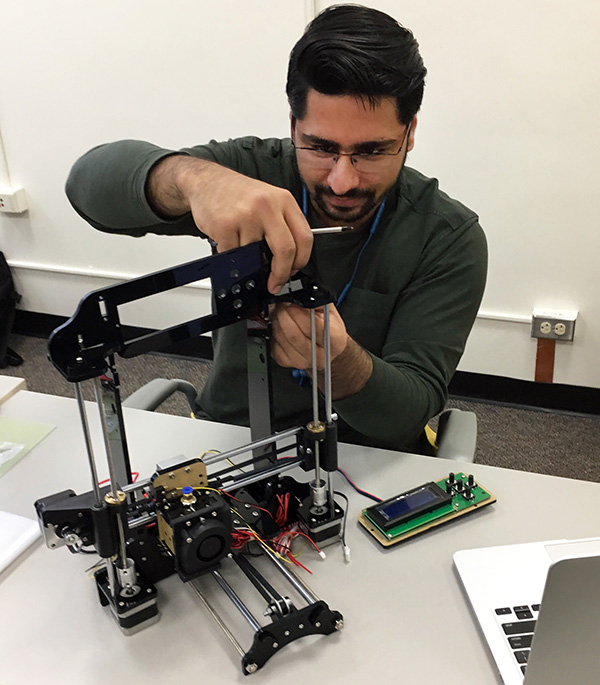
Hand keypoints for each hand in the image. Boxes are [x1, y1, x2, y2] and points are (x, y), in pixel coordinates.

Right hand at [147, 156, 312, 293]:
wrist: (207, 181)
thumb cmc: (238, 194)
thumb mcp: (270, 200)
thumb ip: (283, 226)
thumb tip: (290, 261)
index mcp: (284, 200)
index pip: (304, 237)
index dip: (301, 261)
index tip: (293, 271)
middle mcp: (267, 205)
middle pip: (285, 250)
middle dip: (281, 273)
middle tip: (275, 283)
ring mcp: (246, 215)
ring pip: (255, 254)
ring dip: (248, 256)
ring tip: (241, 240)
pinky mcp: (225, 225)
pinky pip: (234, 254)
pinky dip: (231, 253)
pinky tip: (229, 238)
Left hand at [271, 303, 347, 370]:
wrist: (326, 346)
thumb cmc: (328, 328)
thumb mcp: (329, 310)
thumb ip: (317, 302)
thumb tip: (300, 295)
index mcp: (335, 341)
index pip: (314, 326)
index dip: (299, 311)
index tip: (292, 301)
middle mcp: (319, 356)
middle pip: (294, 334)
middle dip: (284, 313)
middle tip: (282, 303)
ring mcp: (302, 361)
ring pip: (281, 338)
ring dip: (276, 321)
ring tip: (280, 312)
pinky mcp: (287, 362)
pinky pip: (273, 344)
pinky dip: (273, 332)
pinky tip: (280, 326)